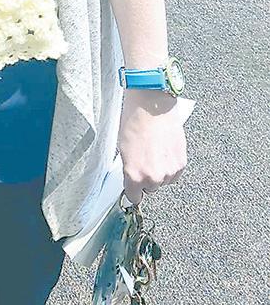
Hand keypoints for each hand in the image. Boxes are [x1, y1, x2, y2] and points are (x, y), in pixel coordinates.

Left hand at [118, 90, 186, 204]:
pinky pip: (175, 173)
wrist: (152, 107)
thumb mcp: (122, 149)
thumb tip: (132, 179)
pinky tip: (164, 150)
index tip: (133, 188)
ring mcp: (169, 172)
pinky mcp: (181, 164)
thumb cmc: (134, 122)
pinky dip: (170, 165)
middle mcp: (153, 178)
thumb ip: (129, 169)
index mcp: (135, 175)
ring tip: (155, 151)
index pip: (134, 197)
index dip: (133, 191)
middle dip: (147, 177)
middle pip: (150, 188)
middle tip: (144, 159)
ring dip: (160, 171)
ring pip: (164, 181)